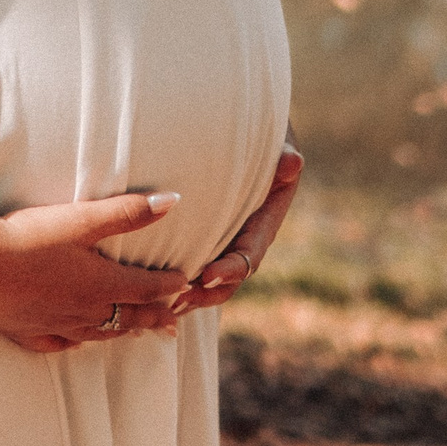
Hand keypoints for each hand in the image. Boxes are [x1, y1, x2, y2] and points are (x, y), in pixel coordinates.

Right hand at [0, 190, 190, 352]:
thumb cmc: (28, 238)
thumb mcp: (82, 219)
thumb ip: (127, 213)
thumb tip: (173, 203)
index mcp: (101, 286)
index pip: (146, 288)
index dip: (168, 285)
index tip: (184, 282)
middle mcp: (84, 312)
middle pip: (127, 317)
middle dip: (152, 316)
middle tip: (172, 320)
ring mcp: (56, 326)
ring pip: (98, 333)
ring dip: (122, 331)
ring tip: (136, 333)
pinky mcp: (28, 332)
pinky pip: (61, 343)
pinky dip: (77, 342)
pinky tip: (77, 342)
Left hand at [178, 143, 302, 314]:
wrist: (252, 140)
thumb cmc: (265, 143)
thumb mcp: (276, 147)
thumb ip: (283, 155)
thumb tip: (292, 161)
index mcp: (262, 225)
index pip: (249, 256)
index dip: (230, 268)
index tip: (208, 274)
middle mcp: (244, 240)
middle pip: (228, 279)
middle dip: (206, 293)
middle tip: (179, 301)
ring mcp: (224, 242)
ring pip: (210, 278)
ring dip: (190, 293)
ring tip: (164, 305)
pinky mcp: (204, 237)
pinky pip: (193, 261)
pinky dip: (178, 277)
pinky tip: (154, 289)